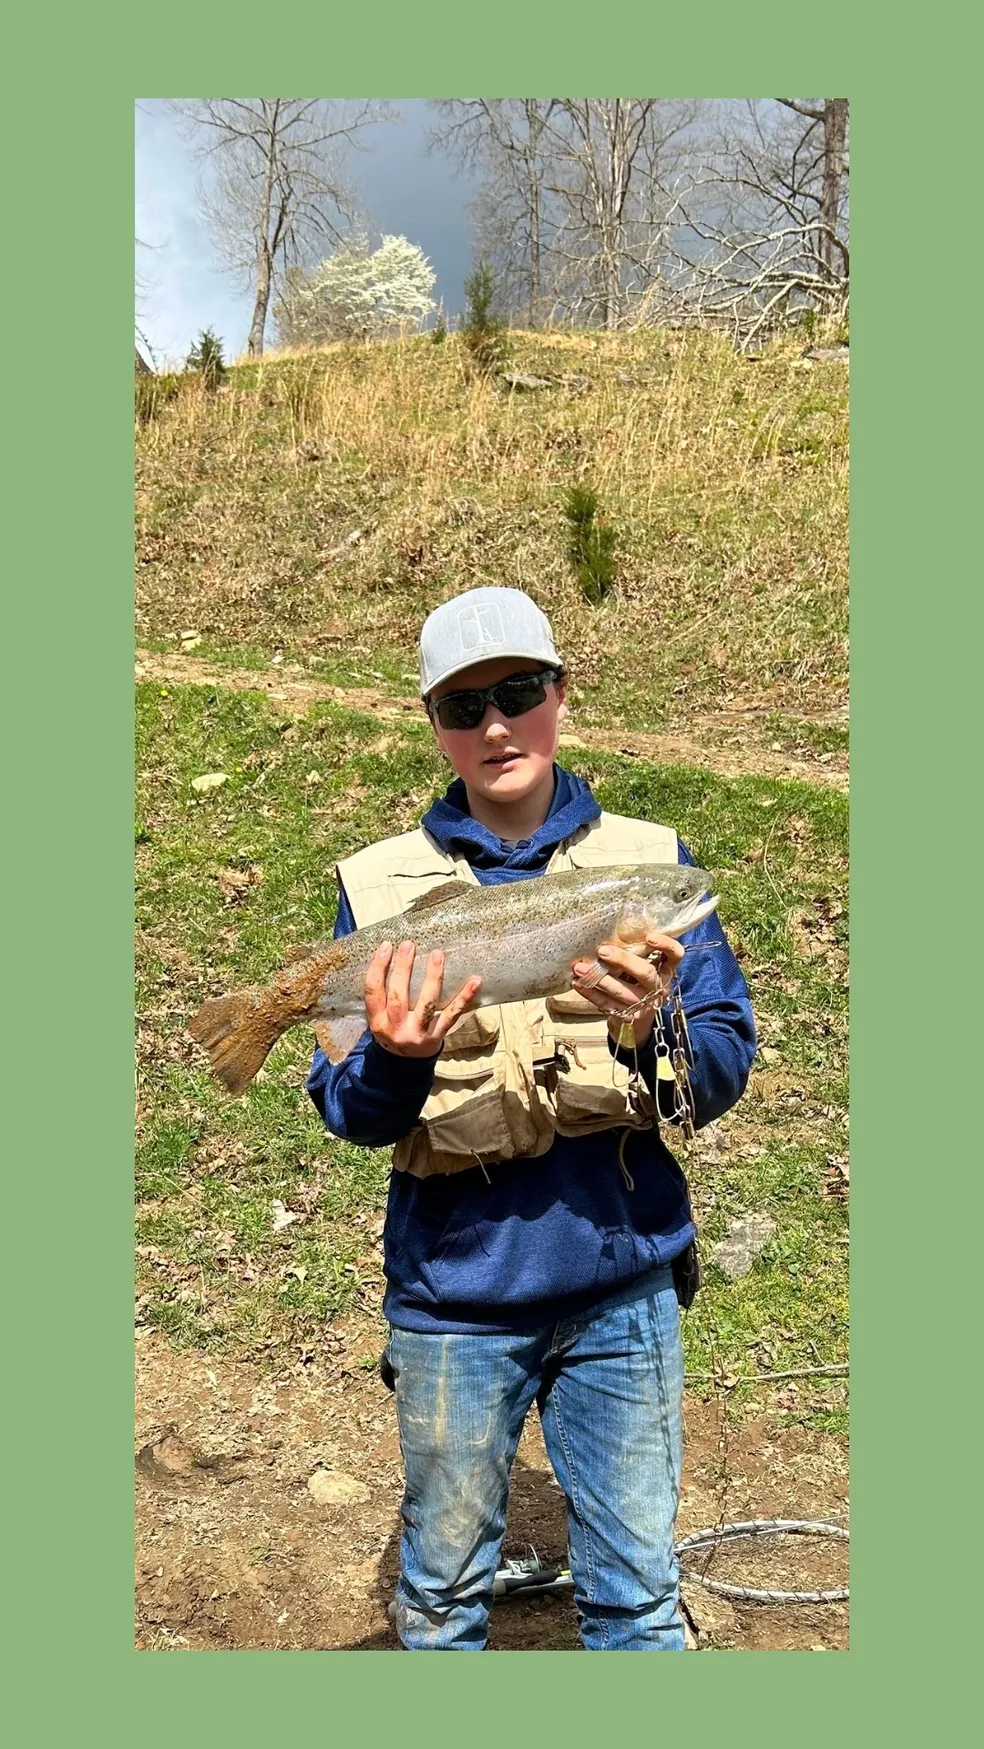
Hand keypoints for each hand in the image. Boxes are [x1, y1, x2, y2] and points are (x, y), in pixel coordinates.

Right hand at [364, 939, 481, 1058]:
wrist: (404, 1066)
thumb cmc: (392, 1030)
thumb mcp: (378, 1018)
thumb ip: (381, 995)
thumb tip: (388, 955)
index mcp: (377, 1022)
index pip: (373, 992)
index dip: (378, 968)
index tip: (387, 946)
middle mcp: (396, 1028)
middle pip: (398, 997)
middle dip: (403, 969)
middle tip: (409, 945)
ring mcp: (418, 1033)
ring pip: (426, 1004)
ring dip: (433, 977)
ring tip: (437, 954)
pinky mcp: (437, 1036)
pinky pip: (452, 1015)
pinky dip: (464, 998)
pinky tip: (475, 981)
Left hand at [571, 932, 684, 1046]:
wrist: (637, 1020)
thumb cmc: (638, 982)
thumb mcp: (644, 965)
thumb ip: (637, 951)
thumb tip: (616, 925)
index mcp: (666, 970)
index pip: (675, 955)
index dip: (666, 945)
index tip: (649, 936)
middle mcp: (659, 987)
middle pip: (645, 973)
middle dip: (623, 960)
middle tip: (602, 950)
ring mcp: (645, 1004)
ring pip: (622, 991)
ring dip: (599, 978)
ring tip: (580, 967)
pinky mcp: (628, 1016)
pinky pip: (607, 1004)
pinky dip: (591, 993)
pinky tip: (577, 983)